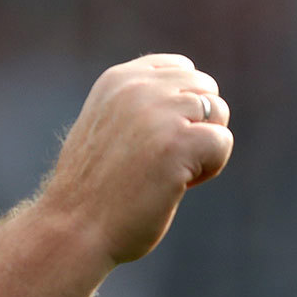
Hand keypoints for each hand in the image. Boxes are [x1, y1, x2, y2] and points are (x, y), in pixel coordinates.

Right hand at [42, 54, 231, 264]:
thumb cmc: (93, 188)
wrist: (74, 228)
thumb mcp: (106, 125)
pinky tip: (179, 184)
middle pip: (205, 89)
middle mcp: (138, 88)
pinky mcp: (177, 143)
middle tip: (162, 159)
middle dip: (196, 124)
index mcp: (118, 79)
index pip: (181, 67)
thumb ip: (138, 103)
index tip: (156, 136)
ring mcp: (158, 113)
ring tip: (166, 172)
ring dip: (202, 147)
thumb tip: (195, 98)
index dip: (182, 104)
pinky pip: (222, 141)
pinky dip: (210, 167)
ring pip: (218, 112)